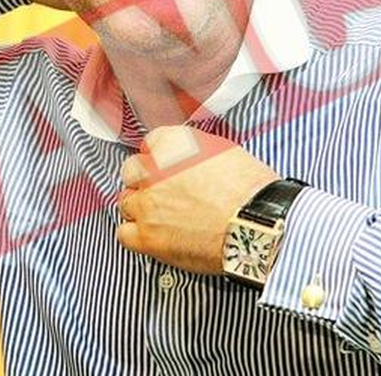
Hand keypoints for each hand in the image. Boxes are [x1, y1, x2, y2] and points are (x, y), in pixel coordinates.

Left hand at [116, 125, 278, 274]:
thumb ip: (194, 152)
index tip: (165, 168)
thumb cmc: (250, 191)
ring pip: (126, 202)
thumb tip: (189, 160)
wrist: (257, 225)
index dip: (159, 158)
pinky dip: (135, 235)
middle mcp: (153, 170)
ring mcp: (147, 204)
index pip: (149, 143)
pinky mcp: (146, 236)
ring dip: (141, 208)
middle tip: (163, 192)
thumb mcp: (224, 151)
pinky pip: (124, 233)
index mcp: (173, 143)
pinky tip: (153, 235)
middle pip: (132, 171)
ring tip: (162, 216)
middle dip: (146, 181)